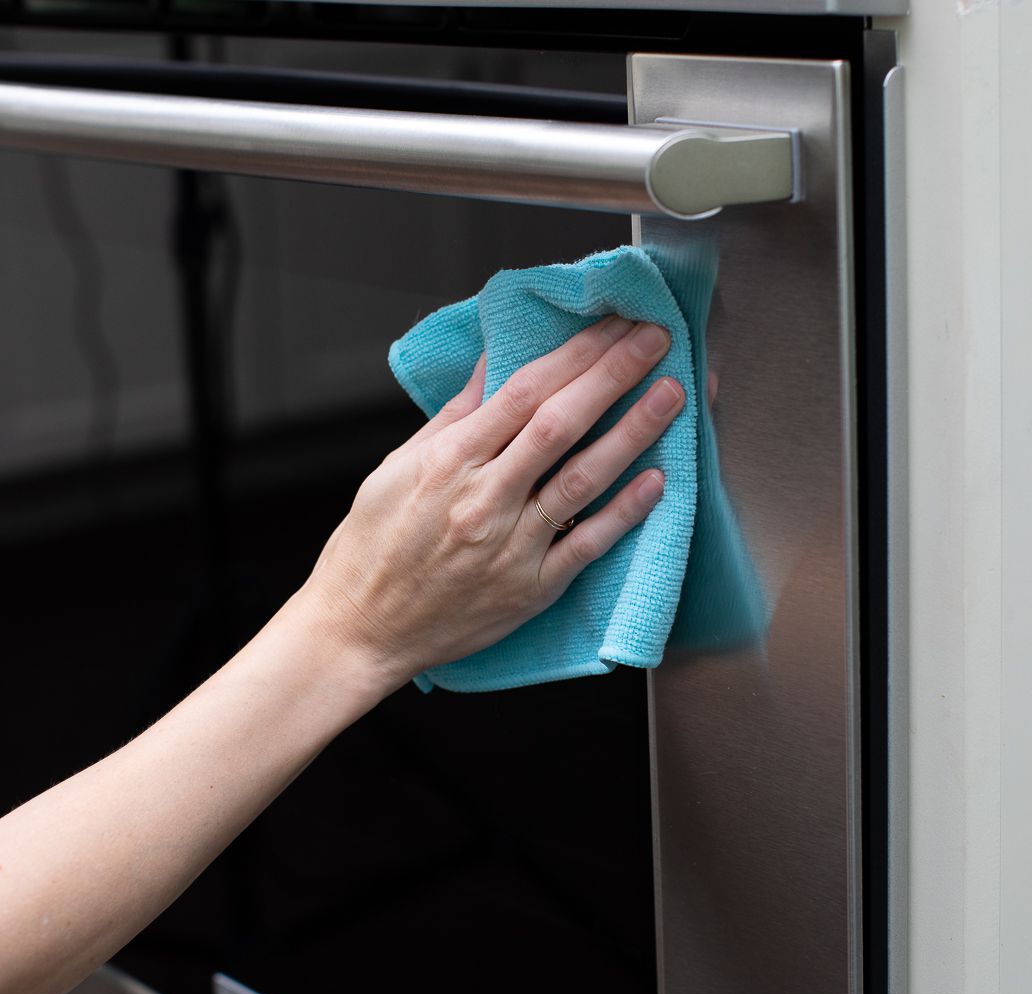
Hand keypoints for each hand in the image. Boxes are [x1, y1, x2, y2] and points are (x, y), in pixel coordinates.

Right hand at [303, 315, 684, 691]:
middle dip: (613, 375)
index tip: (612, 324)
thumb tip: (492, 362)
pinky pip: (586, 546)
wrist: (360, 630)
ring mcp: (510, 547)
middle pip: (560, 424)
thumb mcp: (398, 466)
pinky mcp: (529, 590)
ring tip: (671, 395)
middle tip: (655, 338)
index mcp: (448, 461)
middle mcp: (482, 499)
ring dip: (632, 432)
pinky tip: (657, 481)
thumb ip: (454, 415)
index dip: (575, 352)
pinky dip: (623, 513)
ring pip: (582, 480)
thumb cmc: (372, 547)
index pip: (524, 391)